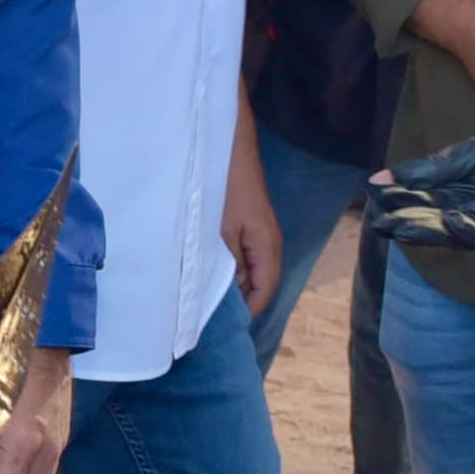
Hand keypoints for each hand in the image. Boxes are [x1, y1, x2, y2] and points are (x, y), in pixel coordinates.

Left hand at [223, 120, 281, 324]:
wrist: (229, 143)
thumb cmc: (225, 186)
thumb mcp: (221, 231)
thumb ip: (227, 266)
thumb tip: (229, 298)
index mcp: (267, 247)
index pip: (263, 292)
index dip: (246, 313)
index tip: (223, 330)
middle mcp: (268, 243)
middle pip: (259, 283)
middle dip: (239, 302)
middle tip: (210, 319)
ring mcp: (258, 231)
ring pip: (249, 268)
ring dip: (232, 283)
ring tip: (206, 299)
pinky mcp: (247, 221)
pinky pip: (242, 253)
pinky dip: (229, 265)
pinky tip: (209, 269)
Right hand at [368, 136, 474, 255]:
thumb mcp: (470, 155)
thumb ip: (432, 168)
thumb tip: (383, 176)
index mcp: (456, 194)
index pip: (420, 200)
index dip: (399, 201)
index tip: (375, 198)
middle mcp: (468, 214)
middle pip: (431, 222)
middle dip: (406, 222)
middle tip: (380, 222)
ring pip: (453, 235)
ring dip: (429, 231)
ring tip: (403, 224)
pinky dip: (468, 230)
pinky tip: (451, 219)